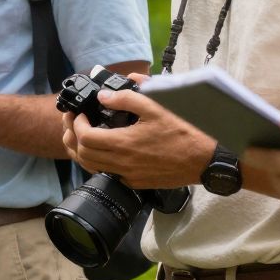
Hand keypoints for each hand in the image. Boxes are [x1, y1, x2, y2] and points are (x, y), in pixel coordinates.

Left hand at [63, 87, 214, 189]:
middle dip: (73, 137)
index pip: (85, 138)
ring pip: (93, 168)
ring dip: (82, 152)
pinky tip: (104, 150)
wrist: (206, 160)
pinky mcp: (137, 183)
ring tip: (82, 136)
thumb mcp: (156, 107)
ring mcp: (129, 176)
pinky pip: (109, 175)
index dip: (76, 124)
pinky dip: (99, 163)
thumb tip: (103, 97)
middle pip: (83, 155)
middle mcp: (123, 163)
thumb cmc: (185, 132)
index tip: (79, 114)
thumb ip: (126, 99)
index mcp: (124, 143)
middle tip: (74, 122)